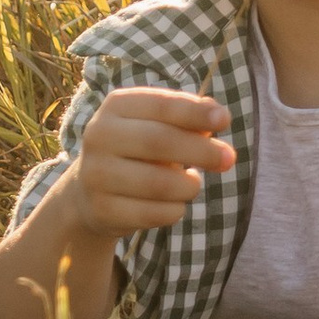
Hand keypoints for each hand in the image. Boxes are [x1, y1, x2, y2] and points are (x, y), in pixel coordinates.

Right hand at [72, 85, 233, 241]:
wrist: (90, 191)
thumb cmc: (137, 150)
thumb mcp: (157, 125)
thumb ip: (188, 118)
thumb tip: (217, 115)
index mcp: (115, 106)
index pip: (161, 105)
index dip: (195, 112)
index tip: (225, 120)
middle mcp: (99, 136)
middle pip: (159, 141)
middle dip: (201, 151)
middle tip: (229, 158)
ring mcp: (96, 174)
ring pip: (159, 183)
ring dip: (189, 186)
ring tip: (192, 183)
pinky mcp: (102, 209)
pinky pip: (154, 213)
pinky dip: (175, 210)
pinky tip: (173, 204)